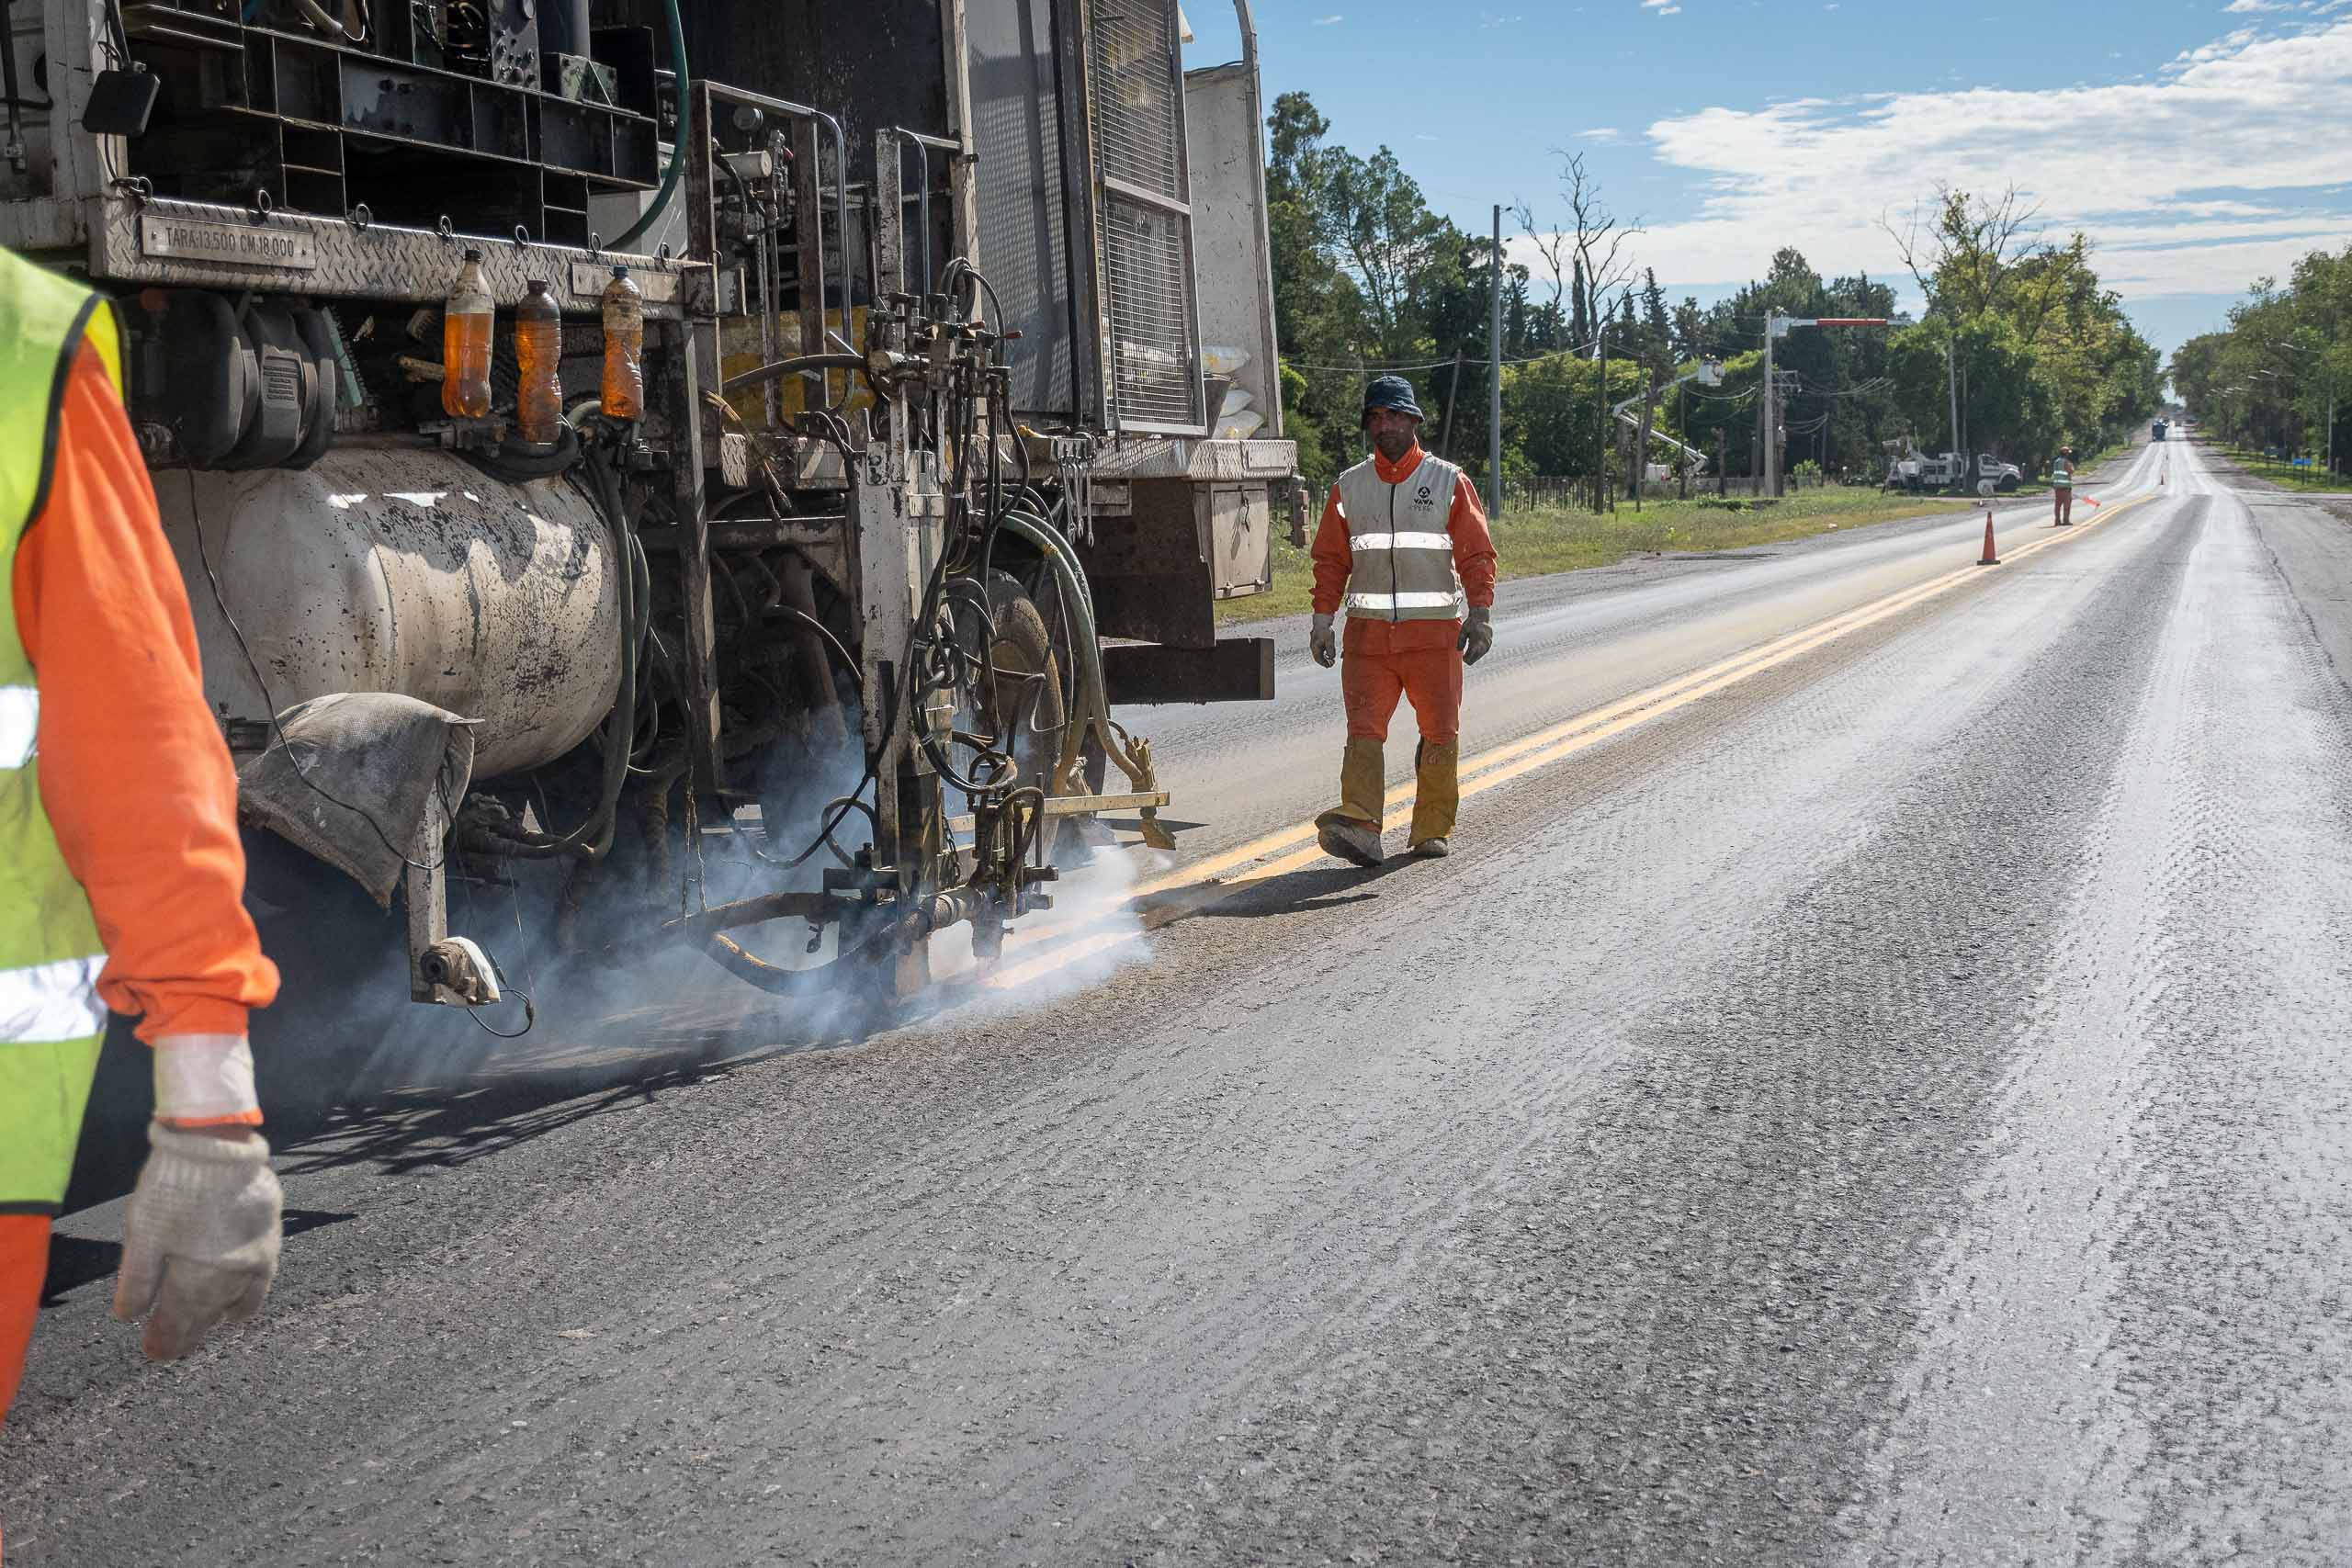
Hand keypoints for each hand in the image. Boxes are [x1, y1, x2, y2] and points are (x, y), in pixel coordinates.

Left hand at [113, 1122, 282, 1360]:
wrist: (219, 1148)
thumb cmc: (174, 1190)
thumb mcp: (143, 1235)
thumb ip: (137, 1280)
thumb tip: (128, 1316)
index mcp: (196, 1279)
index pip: (179, 1322)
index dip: (165, 1340)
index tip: (153, 1354)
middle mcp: (230, 1277)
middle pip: (206, 1316)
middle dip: (187, 1333)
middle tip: (171, 1349)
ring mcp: (255, 1259)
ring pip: (234, 1301)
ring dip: (215, 1316)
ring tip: (205, 1327)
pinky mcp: (270, 1238)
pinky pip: (260, 1281)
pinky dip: (246, 1298)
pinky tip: (237, 1303)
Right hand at [1309, 612, 1337, 667]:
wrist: (1322, 621)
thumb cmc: (1325, 629)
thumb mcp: (1329, 640)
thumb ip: (1330, 649)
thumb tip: (1332, 658)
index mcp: (1314, 647)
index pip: (1318, 659)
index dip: (1324, 664)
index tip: (1330, 666)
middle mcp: (1314, 647)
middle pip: (1319, 658)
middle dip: (1325, 662)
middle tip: (1333, 663)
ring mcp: (1316, 645)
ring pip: (1320, 655)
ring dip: (1325, 659)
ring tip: (1332, 660)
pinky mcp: (1319, 642)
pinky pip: (1321, 651)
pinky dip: (1325, 654)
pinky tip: (1330, 654)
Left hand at [1460, 606, 1493, 665]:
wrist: (1481, 617)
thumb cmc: (1470, 623)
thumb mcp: (1463, 630)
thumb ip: (1460, 641)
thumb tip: (1458, 650)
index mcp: (1476, 639)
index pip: (1472, 653)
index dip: (1467, 658)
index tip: (1463, 658)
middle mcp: (1483, 642)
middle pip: (1476, 656)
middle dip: (1470, 659)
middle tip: (1465, 658)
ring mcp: (1487, 643)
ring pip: (1480, 655)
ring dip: (1474, 657)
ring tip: (1468, 655)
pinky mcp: (1489, 644)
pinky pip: (1483, 652)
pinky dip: (1478, 654)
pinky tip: (1473, 653)